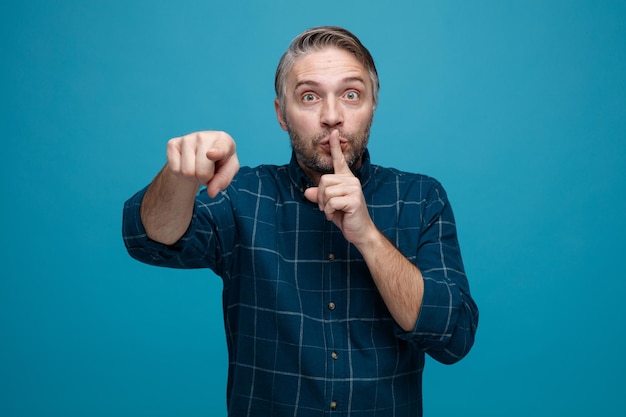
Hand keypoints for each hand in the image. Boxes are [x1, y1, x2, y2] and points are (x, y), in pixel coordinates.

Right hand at [166, 131, 239, 196]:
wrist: (203, 151)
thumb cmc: (219, 160)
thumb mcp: (228, 170)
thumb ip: (223, 181)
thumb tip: (211, 192)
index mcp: (224, 140)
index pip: (220, 148)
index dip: (216, 152)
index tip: (210, 154)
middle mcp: (204, 137)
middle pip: (202, 172)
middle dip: (205, 179)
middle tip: (208, 172)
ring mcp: (187, 139)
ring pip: (187, 172)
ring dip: (193, 177)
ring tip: (198, 168)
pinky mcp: (172, 144)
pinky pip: (175, 170)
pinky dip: (182, 174)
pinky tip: (189, 165)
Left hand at [304, 130, 374, 244]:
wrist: (360, 231)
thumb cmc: (346, 216)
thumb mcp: (329, 205)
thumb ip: (319, 196)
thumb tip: (307, 192)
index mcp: (346, 179)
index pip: (339, 160)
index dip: (335, 146)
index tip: (333, 132)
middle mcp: (352, 180)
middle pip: (324, 180)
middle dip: (321, 197)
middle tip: (328, 208)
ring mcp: (354, 189)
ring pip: (326, 191)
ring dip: (325, 206)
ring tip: (333, 212)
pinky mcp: (354, 200)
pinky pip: (331, 202)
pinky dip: (329, 212)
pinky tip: (336, 216)